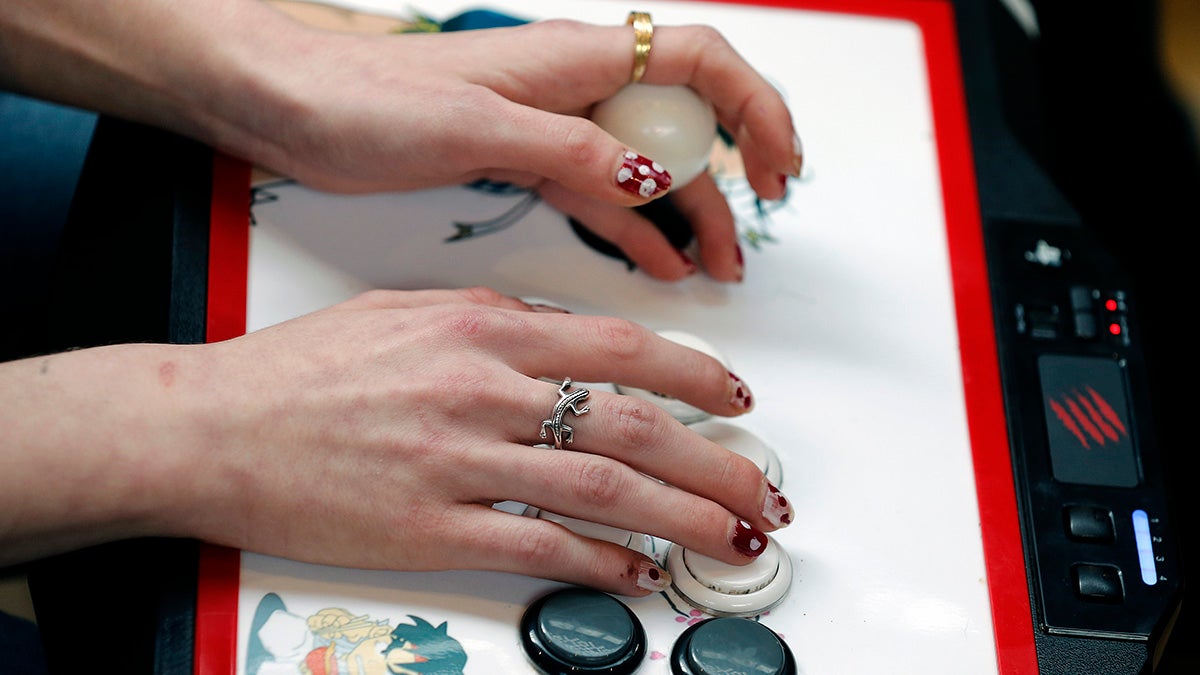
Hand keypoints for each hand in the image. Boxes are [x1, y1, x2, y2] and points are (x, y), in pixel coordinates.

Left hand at [2, 2, 798, 280]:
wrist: (283, 102)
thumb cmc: (359, 94)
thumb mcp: (475, 130)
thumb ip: (572, 154)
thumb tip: (652, 185)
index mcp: (573, 61)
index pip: (699, 63)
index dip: (754, 109)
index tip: (778, 167)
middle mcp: (571, 89)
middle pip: (682, 127)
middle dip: (726, 183)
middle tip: (743, 245)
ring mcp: (548, 125)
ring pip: (644, 167)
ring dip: (683, 215)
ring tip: (708, 270)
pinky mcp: (518, 159)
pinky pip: (598, 193)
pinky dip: (632, 227)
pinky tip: (650, 260)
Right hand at [163, 288, 793, 594]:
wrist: (208, 425)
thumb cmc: (297, 371)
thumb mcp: (402, 312)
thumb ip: (490, 321)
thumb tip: (562, 340)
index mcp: (478, 328)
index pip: (618, 347)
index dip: (692, 376)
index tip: (733, 398)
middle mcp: (480, 389)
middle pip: (631, 424)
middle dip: (714, 460)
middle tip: (759, 488)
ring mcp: (459, 462)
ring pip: (603, 487)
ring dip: (681, 517)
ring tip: (727, 537)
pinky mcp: (429, 528)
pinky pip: (537, 545)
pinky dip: (599, 561)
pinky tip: (636, 573)